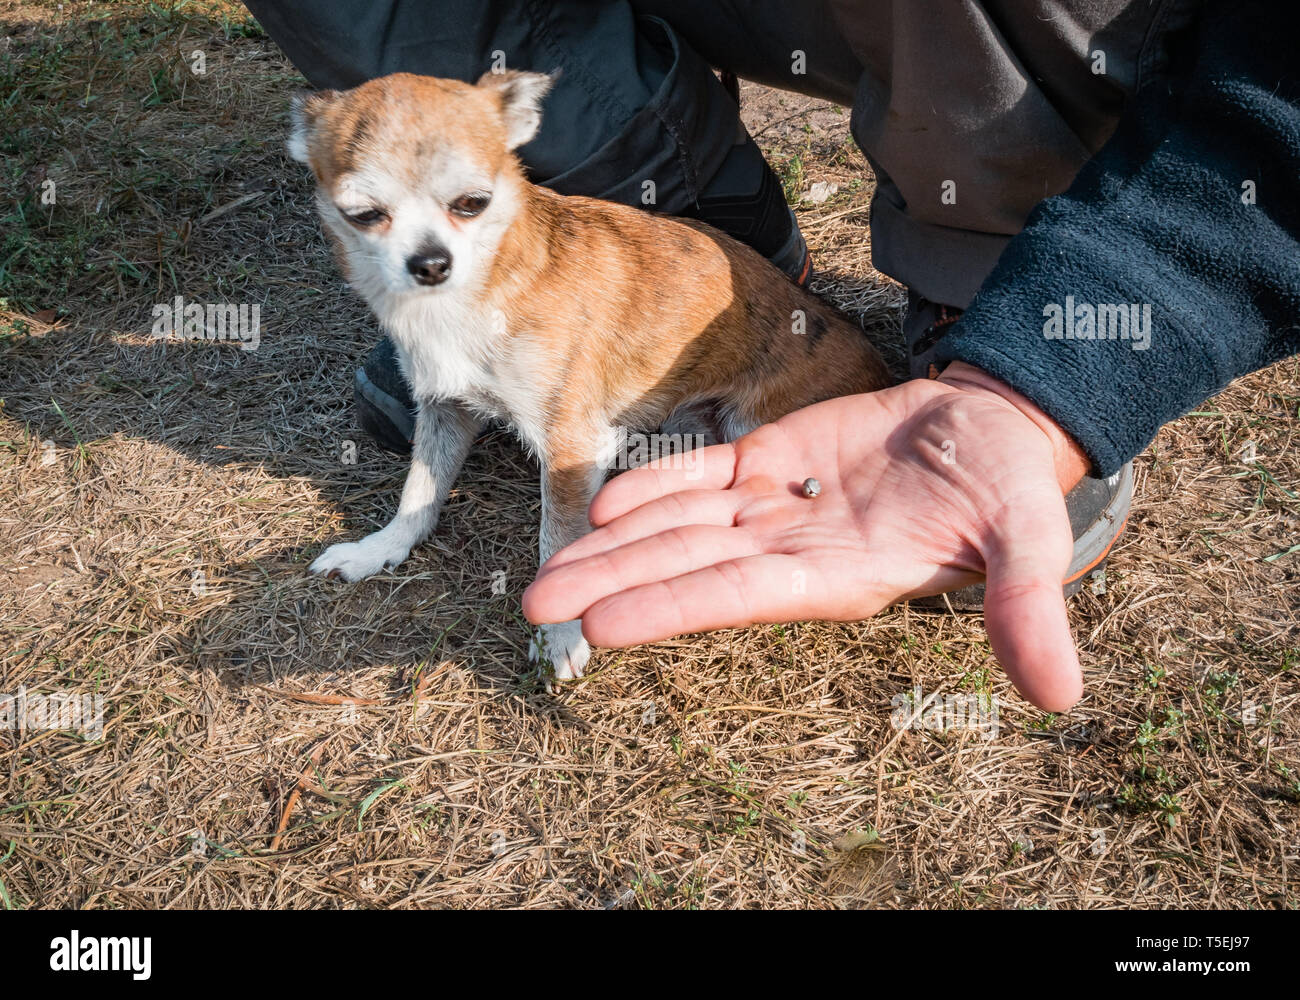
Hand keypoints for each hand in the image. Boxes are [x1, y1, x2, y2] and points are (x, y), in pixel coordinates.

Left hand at [523, 362, 1091, 710]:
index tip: (598, 628)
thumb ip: (1028, 610)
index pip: (736, 596)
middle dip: (608, 585)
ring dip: (610, 544)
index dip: (669, 607)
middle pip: (682, 567)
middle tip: (531, 606)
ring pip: (676, 525)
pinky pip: (700, 473)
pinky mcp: (772, 459)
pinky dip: (654, 485)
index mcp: (837, 577)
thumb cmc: (1011, 485)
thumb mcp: (1030, 542)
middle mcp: (791, 550)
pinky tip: (604, 502)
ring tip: (543, 572)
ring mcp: (775, 506)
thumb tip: (1060, 698)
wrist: (992, 425)